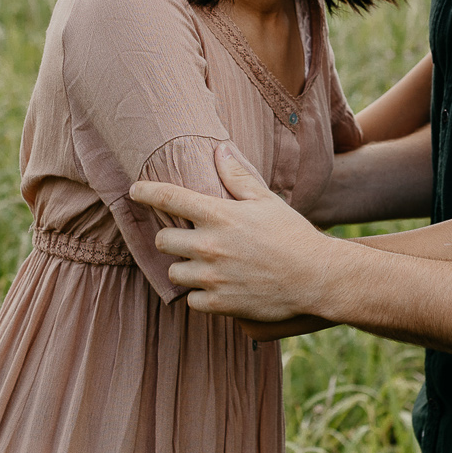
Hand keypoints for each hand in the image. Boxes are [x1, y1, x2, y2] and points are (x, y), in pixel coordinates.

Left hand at [129, 148, 345, 321]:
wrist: (316, 277)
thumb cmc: (292, 235)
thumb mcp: (266, 200)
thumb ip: (238, 175)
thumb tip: (220, 148)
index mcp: (219, 215)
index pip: (168, 198)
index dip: (146, 192)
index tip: (135, 190)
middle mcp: (209, 246)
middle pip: (163, 240)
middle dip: (171, 238)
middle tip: (187, 239)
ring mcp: (212, 277)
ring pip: (174, 272)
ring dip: (185, 268)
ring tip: (205, 265)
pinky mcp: (219, 304)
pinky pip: (191, 300)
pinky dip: (200, 295)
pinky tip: (217, 287)